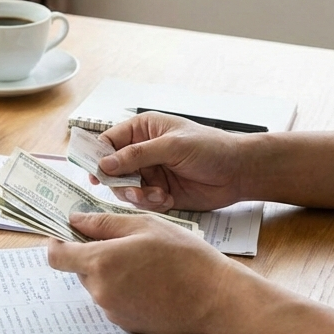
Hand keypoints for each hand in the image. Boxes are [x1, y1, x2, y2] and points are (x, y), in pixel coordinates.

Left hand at [46, 211, 252, 333]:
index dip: (57, 243)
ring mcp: (112, 310)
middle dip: (94, 255)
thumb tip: (76, 220)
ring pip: (98, 285)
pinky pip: (114, 301)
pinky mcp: (126, 324)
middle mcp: (100, 290)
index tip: (64, 234)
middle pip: (80, 269)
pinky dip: (124, 290)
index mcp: (101, 262)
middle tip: (125, 244)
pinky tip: (151, 283)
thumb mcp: (145, 226)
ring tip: (146, 264)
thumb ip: (104, 223)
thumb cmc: (185, 256)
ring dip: (111, 272)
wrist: (216, 298)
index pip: (57, 256)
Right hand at [96, 112, 249, 211]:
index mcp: (143, 130)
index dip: (98, 157)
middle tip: (133, 190)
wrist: (238, 173)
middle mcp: (142, 151)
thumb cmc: (211, 148)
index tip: (95, 174)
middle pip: (112, 170)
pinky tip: (169, 199)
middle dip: (121, 183)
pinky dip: (152, 203)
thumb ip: (137, 155)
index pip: (108, 141)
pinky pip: (142, 202)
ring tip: (158, 195)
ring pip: (125, 189)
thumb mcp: (172, 146)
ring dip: (138, 195)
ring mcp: (150, 173)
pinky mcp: (159, 192)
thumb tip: (105, 163)